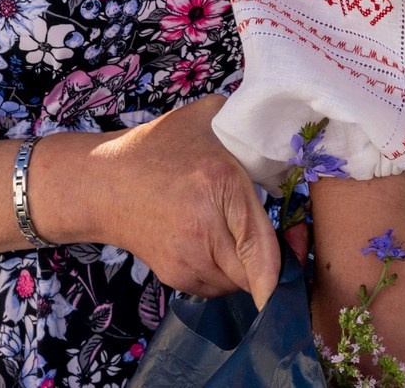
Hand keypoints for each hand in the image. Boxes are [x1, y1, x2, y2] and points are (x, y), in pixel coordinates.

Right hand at [50, 95, 278, 303]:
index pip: (261, 247)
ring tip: (245, 233)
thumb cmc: (160, 147)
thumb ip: (249, 118)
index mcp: (218, 184)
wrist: (104, 183)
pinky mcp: (175, 278)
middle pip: (257, 272)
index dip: (289, 258)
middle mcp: (203, 230)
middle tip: (284, 234)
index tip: (300, 247)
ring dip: (252, 267)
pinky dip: (229, 272)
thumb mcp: (207, 117)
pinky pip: (219, 287)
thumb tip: (288, 119)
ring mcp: (186, 260)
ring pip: (240, 284)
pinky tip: (221, 242)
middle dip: (277, 259)